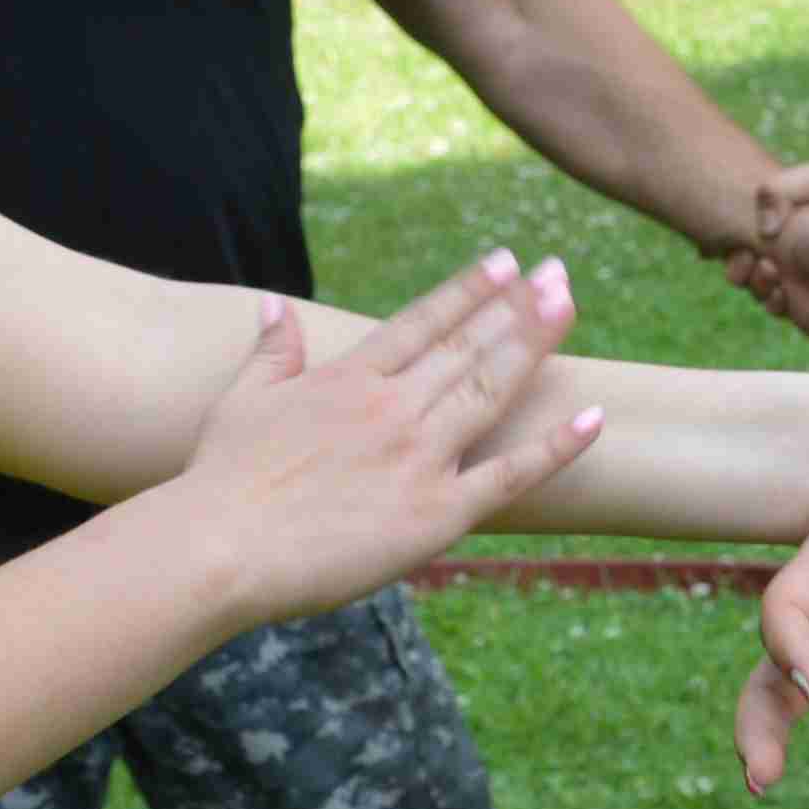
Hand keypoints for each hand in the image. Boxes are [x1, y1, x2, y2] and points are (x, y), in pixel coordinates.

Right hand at [171, 249, 602, 634]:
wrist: (217, 547)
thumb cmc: (221, 479)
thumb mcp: (241, 400)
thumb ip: (272, 351)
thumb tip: (275, 305)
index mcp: (350, 380)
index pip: (423, 322)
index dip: (468, 290)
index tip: (506, 261)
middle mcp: (393, 408)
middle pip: (468, 346)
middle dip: (518, 306)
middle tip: (560, 274)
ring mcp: (418, 457)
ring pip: (491, 390)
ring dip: (535, 345)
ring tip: (569, 306)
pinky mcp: (434, 514)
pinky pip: (508, 476)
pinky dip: (554, 448)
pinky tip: (591, 417)